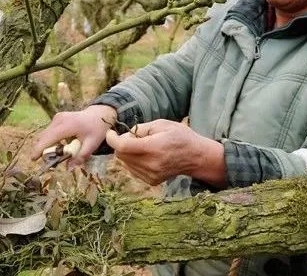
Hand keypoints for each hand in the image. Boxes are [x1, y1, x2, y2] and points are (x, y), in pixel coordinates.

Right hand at [31, 104, 117, 167]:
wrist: (99, 115)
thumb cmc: (97, 129)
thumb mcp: (92, 144)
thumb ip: (80, 156)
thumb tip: (68, 169)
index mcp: (68, 125)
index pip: (49, 138)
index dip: (39, 149)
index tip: (33, 159)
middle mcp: (60, 119)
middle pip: (44, 136)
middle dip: (42, 150)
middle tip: (48, 162)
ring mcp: (57, 117)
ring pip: (46, 134)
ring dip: (47, 146)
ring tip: (58, 154)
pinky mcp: (57, 118)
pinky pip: (49, 132)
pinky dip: (51, 141)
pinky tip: (60, 146)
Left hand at [105, 119, 225, 186]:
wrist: (196, 156)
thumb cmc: (179, 136)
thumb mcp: (161, 124)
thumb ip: (140, 129)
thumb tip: (123, 135)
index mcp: (154, 148)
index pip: (123, 147)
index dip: (112, 139)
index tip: (110, 132)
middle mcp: (151, 164)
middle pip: (121, 155)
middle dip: (121, 144)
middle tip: (133, 136)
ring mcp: (151, 175)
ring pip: (125, 163)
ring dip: (127, 153)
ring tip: (143, 145)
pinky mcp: (151, 181)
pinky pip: (132, 169)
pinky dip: (133, 161)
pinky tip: (146, 155)